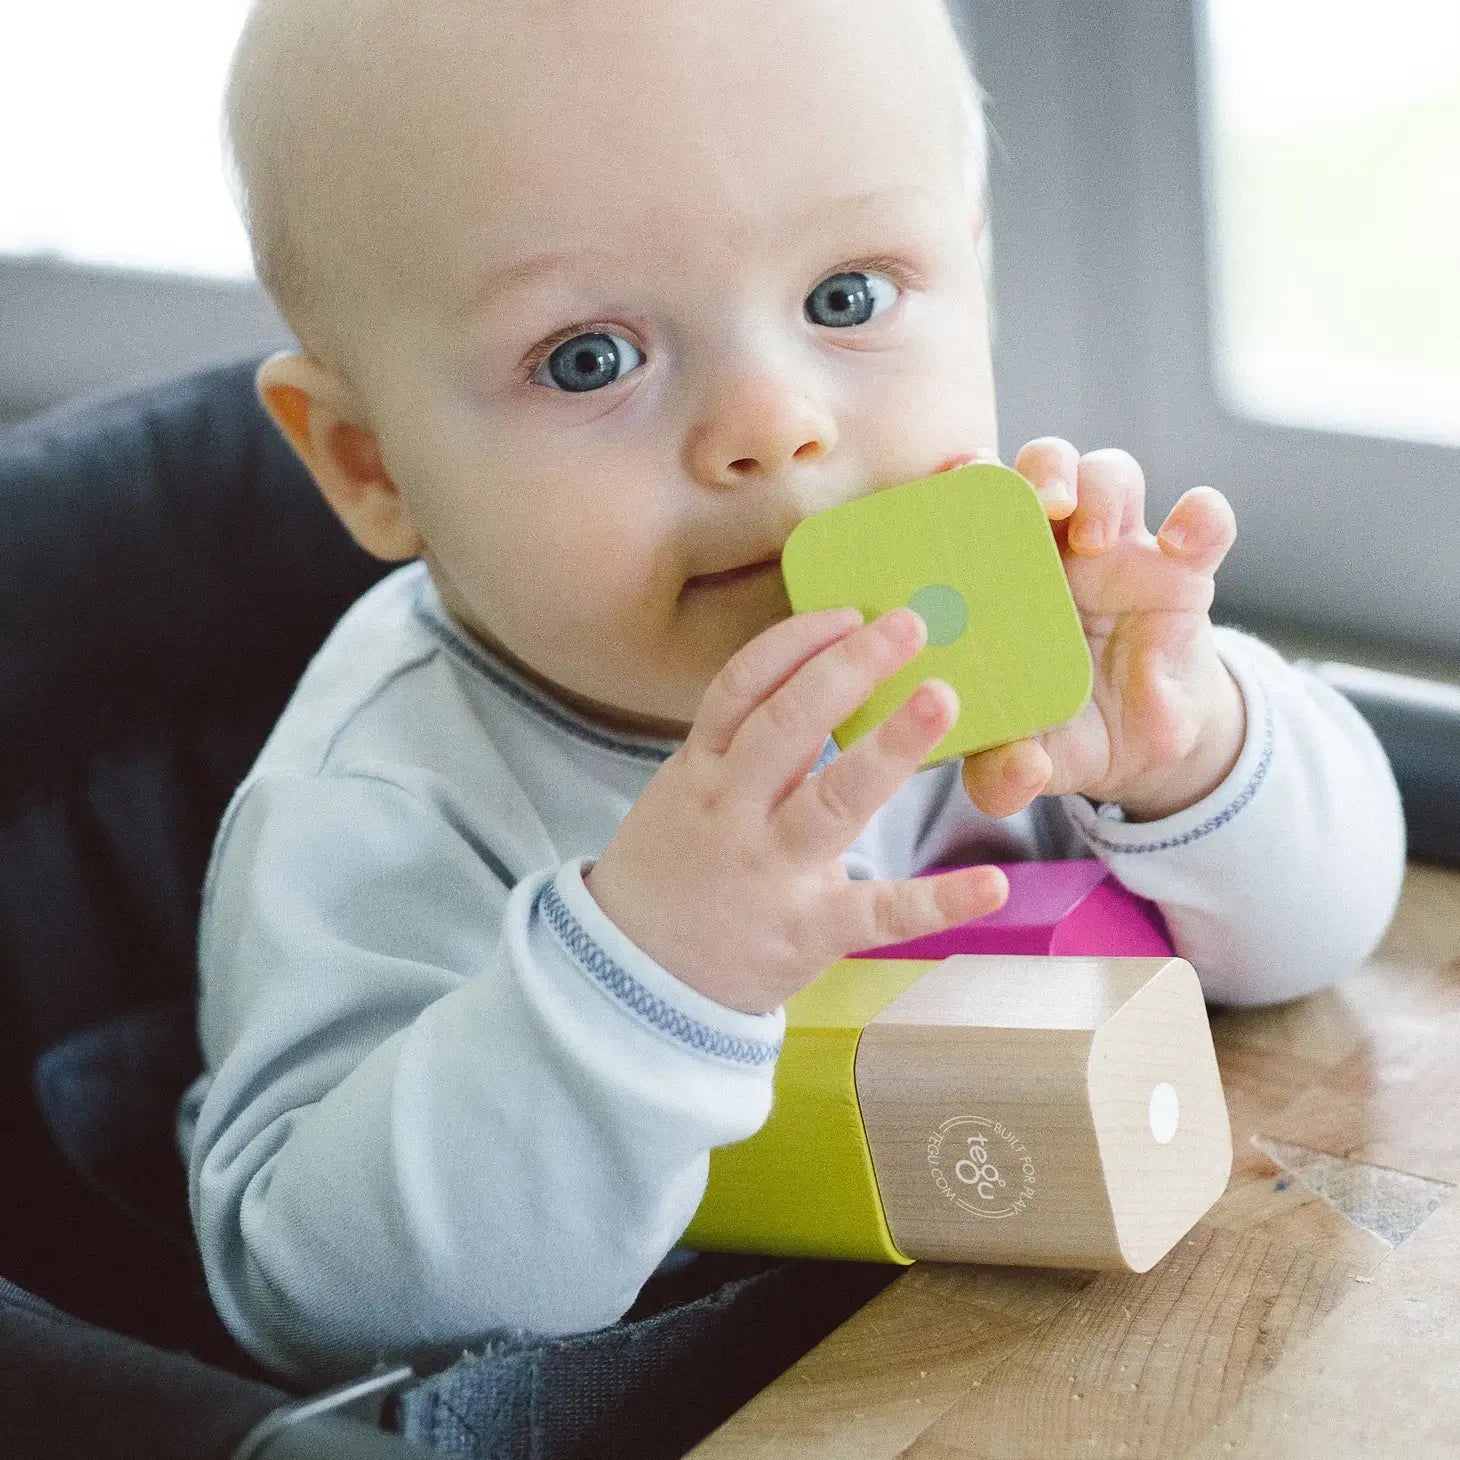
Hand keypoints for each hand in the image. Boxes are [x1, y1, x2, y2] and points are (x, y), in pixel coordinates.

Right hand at [585, 607, 1009, 1013]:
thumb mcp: (682, 795)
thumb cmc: (672, 873)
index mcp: (701, 770)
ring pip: (832, 799)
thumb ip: (737, 748)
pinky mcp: (806, 931)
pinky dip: (938, 901)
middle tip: (910, 624)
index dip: (794, 642)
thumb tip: (809, 683)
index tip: (846, 611)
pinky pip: (877, 913)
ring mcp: (770, 870)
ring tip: (942, 698)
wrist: (631, 982)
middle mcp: (732, 810)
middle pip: (788, 723)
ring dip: (890, 745)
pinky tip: (992, 883)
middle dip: (848, 667)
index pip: (742, 687)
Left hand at [960, 440, 1246, 822]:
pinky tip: (1182, 542)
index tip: (955, 481)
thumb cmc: (1065, 733)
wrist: (1143, 743)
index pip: (977, 503)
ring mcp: (1122, 551)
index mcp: (999, 578)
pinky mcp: (1185, 569)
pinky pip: (1204, 521)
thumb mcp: (1032, 761)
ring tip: (1092, 535)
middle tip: (1037, 505)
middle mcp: (1056, 550)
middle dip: (1038, 469)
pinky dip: (1200, 516)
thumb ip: (1007, 774)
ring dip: (1100, 486)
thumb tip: (1015, 773)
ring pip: (1112, 474)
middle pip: (1045, 466)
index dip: (964, 480)